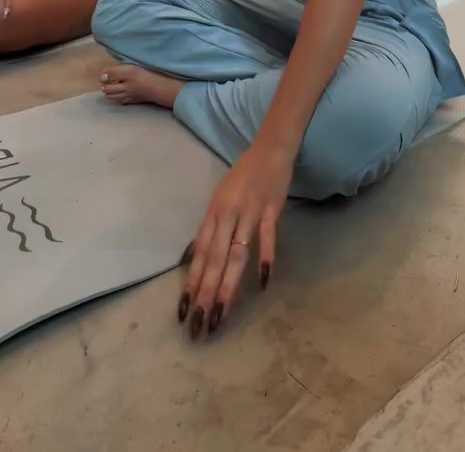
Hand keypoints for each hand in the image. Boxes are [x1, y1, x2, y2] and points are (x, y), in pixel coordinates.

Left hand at [178, 144, 292, 337]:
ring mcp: (250, 212)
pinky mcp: (272, 210)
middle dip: (205, 292)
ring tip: (221, 311)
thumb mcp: (220, 199)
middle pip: (215, 259)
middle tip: (199, 322)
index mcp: (213, 213)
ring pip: (236, 253)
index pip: (201, 253)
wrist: (270, 150)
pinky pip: (267, 237)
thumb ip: (212, 228)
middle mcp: (227, 214)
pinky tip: (263, 282)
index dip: (192, 281)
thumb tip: (197, 258)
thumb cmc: (243, 176)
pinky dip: (265, 258)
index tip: (185, 309)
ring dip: (228, 284)